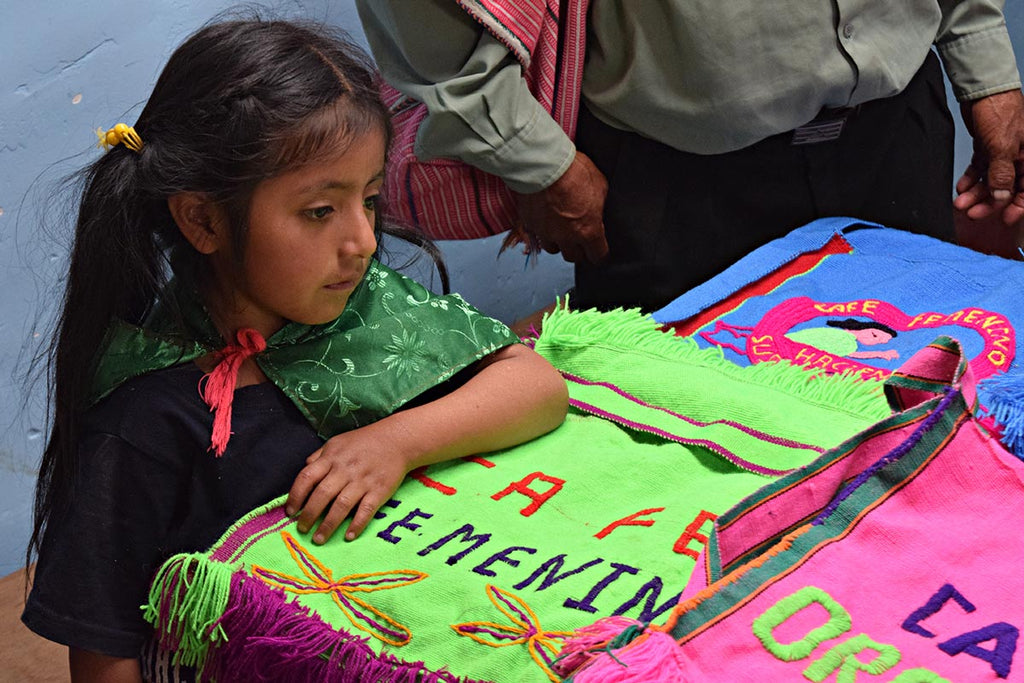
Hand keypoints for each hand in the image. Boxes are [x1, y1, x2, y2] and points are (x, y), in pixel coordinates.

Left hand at [284, 424, 410, 543]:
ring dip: (328, 525)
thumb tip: (304, 469)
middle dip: (309, 515)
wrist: (397, 440)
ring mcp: (363, 481)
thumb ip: (319, 456)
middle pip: (322, 494)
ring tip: (319, 539)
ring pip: (341, 505)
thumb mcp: (338, 443)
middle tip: (302, 529)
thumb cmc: (364, 442)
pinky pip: (366, 510)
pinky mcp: (379, 490)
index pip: (307, 477)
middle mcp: (345, 470)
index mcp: (332, 457)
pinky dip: (357, 524)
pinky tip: (349, 536)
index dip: (296, 496)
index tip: (290, 512)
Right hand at [513, 150, 608, 263]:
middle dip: (579, 251)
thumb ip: (599, 205)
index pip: (598, 256)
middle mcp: (566, 237)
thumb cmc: (572, 172)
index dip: (600, 254)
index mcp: (588, 230)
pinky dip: (543, 231)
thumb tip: (597, 209)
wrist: (543, 165)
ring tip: (561, 231)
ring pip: (553, 249)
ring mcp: (546, 233)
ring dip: (559, 243)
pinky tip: (546, 219)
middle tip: (581, 241)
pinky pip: (537, 235)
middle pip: (574, 258)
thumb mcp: (600, 186)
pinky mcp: (530, 224)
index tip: (599, 251)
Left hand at [954, 89, 1023, 226]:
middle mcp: (1021, 156)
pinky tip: (962, 187)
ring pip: (991, 180)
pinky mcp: (988, 147)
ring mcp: (1004, 152)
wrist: (982, 90)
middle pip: (1008, 187)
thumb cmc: (1001, 112)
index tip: (1004, 219)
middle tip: (972, 213)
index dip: (1018, 206)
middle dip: (989, 202)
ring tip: (961, 202)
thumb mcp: (1002, 148)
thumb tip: (1003, 198)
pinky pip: (980, 169)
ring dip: (976, 193)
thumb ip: (1003, 175)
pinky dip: (971, 179)